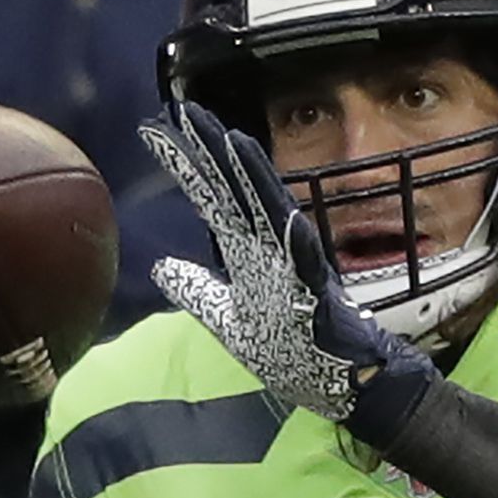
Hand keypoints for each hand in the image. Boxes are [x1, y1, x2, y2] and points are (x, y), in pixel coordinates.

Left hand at [140, 101, 438, 451]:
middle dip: (212, 153)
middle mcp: (270, 251)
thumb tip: (160, 268)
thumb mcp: (227, 321)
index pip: (211, 198)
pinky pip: (309, 268)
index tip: (155, 132)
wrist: (342, 385)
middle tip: (186, 111)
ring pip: (272, 215)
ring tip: (234, 141)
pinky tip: (290, 218)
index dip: (185, 165)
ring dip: (255, 180)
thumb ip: (196, 291)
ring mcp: (296, 270)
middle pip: (237, 192)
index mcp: (248, 254)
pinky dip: (300, 244)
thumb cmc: (292, 352)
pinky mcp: (319, 298)